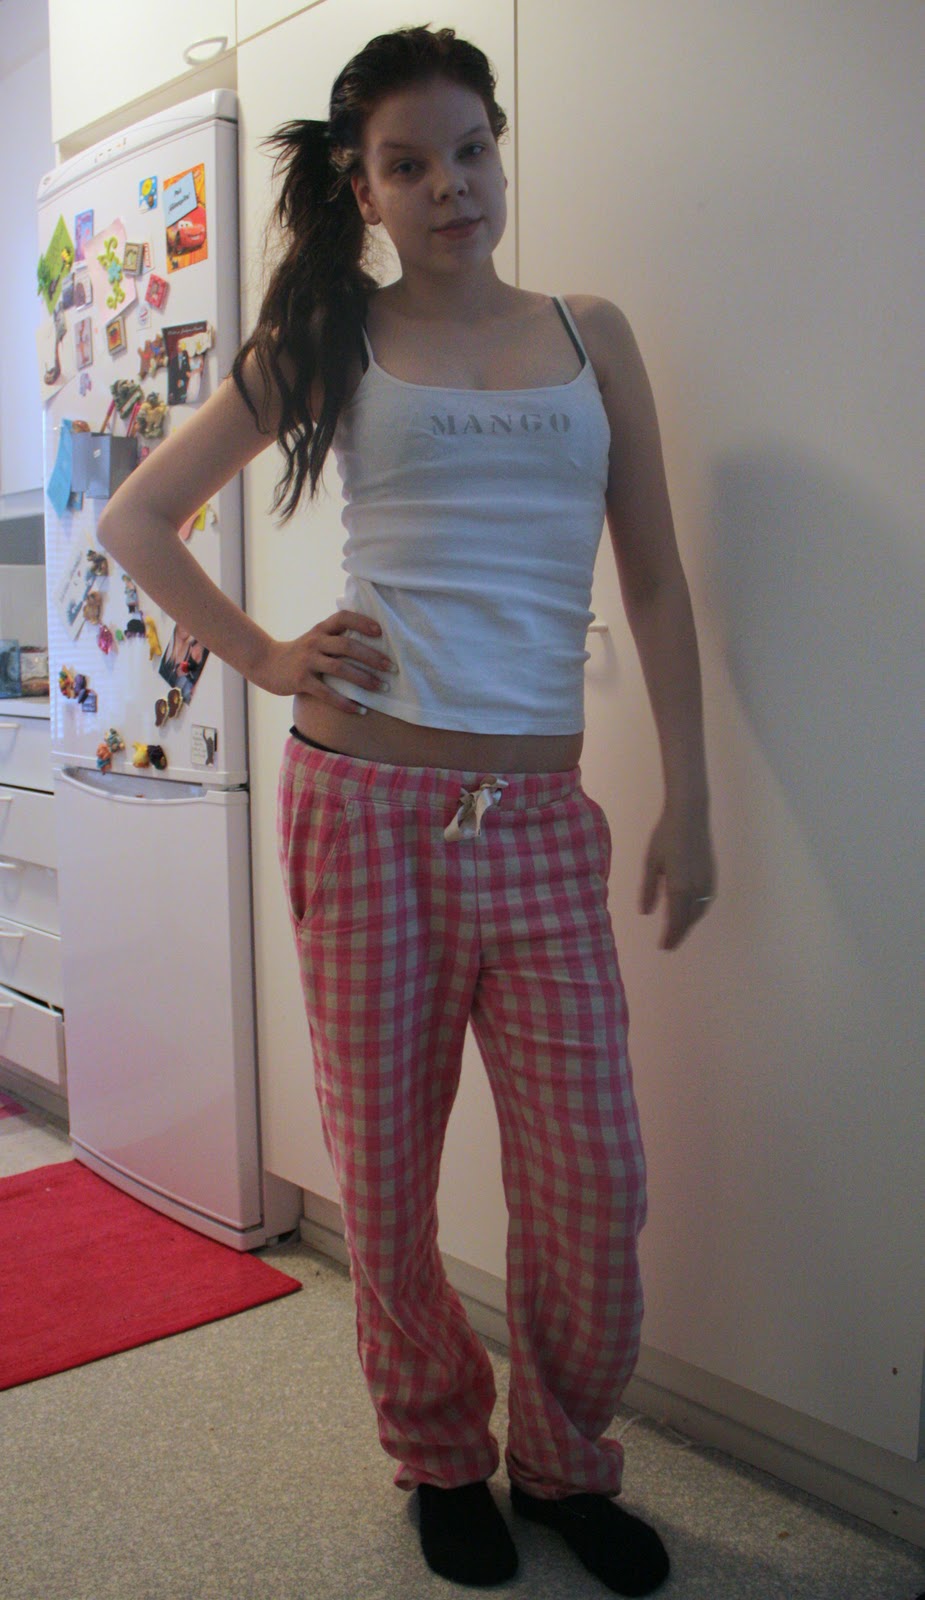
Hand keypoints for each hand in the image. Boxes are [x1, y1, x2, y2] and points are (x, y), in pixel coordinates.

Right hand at [255, 611, 393, 710]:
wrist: (266, 663)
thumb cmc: (300, 653)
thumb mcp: (316, 639)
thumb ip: (336, 638)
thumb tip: (373, 644)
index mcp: (320, 629)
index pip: (343, 617)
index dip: (362, 622)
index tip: (381, 632)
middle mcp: (314, 642)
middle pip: (347, 646)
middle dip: (372, 657)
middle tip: (392, 668)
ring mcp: (307, 661)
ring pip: (340, 668)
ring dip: (364, 679)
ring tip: (381, 688)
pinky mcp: (300, 681)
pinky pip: (327, 693)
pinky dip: (345, 702)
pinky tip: (359, 710)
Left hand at [640, 804, 715, 951]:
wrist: (690, 816)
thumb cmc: (665, 837)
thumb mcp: (651, 863)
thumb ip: (649, 889)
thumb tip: (646, 913)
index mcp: (679, 887)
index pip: (675, 920)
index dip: (670, 936)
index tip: (663, 947)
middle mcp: (697, 889)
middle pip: (689, 920)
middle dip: (679, 934)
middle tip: (669, 945)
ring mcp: (707, 883)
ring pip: (699, 912)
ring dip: (689, 924)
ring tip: (678, 931)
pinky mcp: (712, 876)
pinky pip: (705, 902)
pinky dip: (697, 912)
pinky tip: (690, 912)